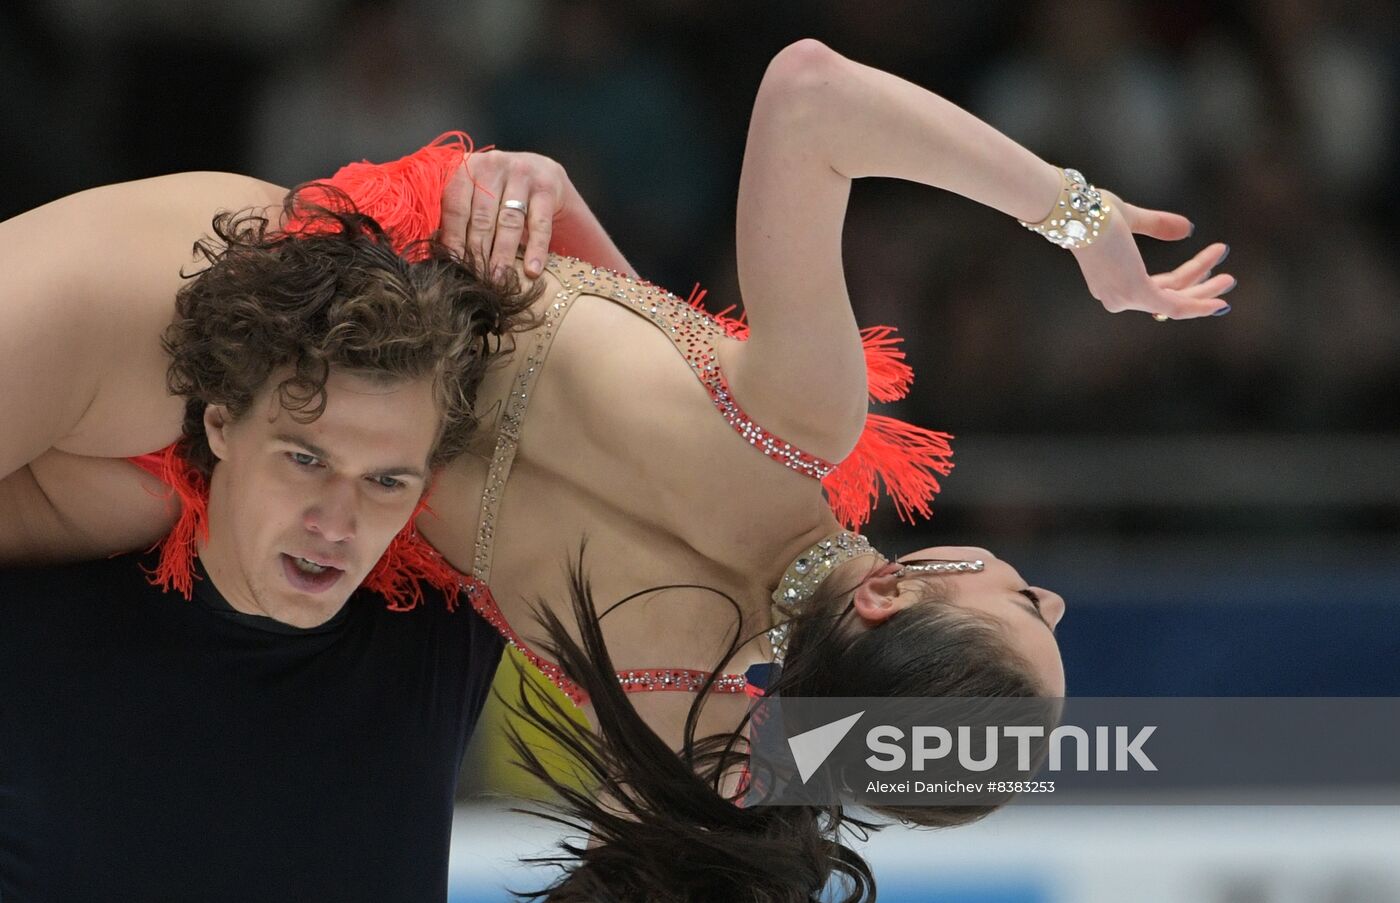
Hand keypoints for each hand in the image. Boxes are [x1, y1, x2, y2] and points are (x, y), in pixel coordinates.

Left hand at [437, 150, 571, 279]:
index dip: (452, 239)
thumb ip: (458, 216)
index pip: (455, 207)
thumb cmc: (501, 193)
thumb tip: (435, 253)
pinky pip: (539, 224)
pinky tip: (532, 270)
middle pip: (481, 217)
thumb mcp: (477, 196)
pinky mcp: (547, 187)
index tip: (452, 267)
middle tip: (476, 281)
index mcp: (467, 168)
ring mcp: (522, 174)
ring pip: (509, 222)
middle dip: (478, 253)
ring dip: (503, 255)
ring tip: (499, 281)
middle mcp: (493, 165)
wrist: (544, 174)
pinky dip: (536, 249)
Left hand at [1072, 191, 1235, 319]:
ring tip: (1230, 277)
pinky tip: (1219, 300)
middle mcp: (1116, 297)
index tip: (1209, 263)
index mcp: (1112, 283)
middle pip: (1169, 295)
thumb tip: (1188, 228)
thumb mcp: (1132, 218)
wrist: (1079, 212)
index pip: (1156, 287)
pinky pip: (1174, 304)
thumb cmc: (1094, 212)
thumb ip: (1157, 225)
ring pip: (1175, 299)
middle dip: (1200, 288)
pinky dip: (1199, 303)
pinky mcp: (1135, 292)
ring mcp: (1124, 298)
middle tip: (1228, 279)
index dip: (1186, 278)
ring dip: (1205, 289)